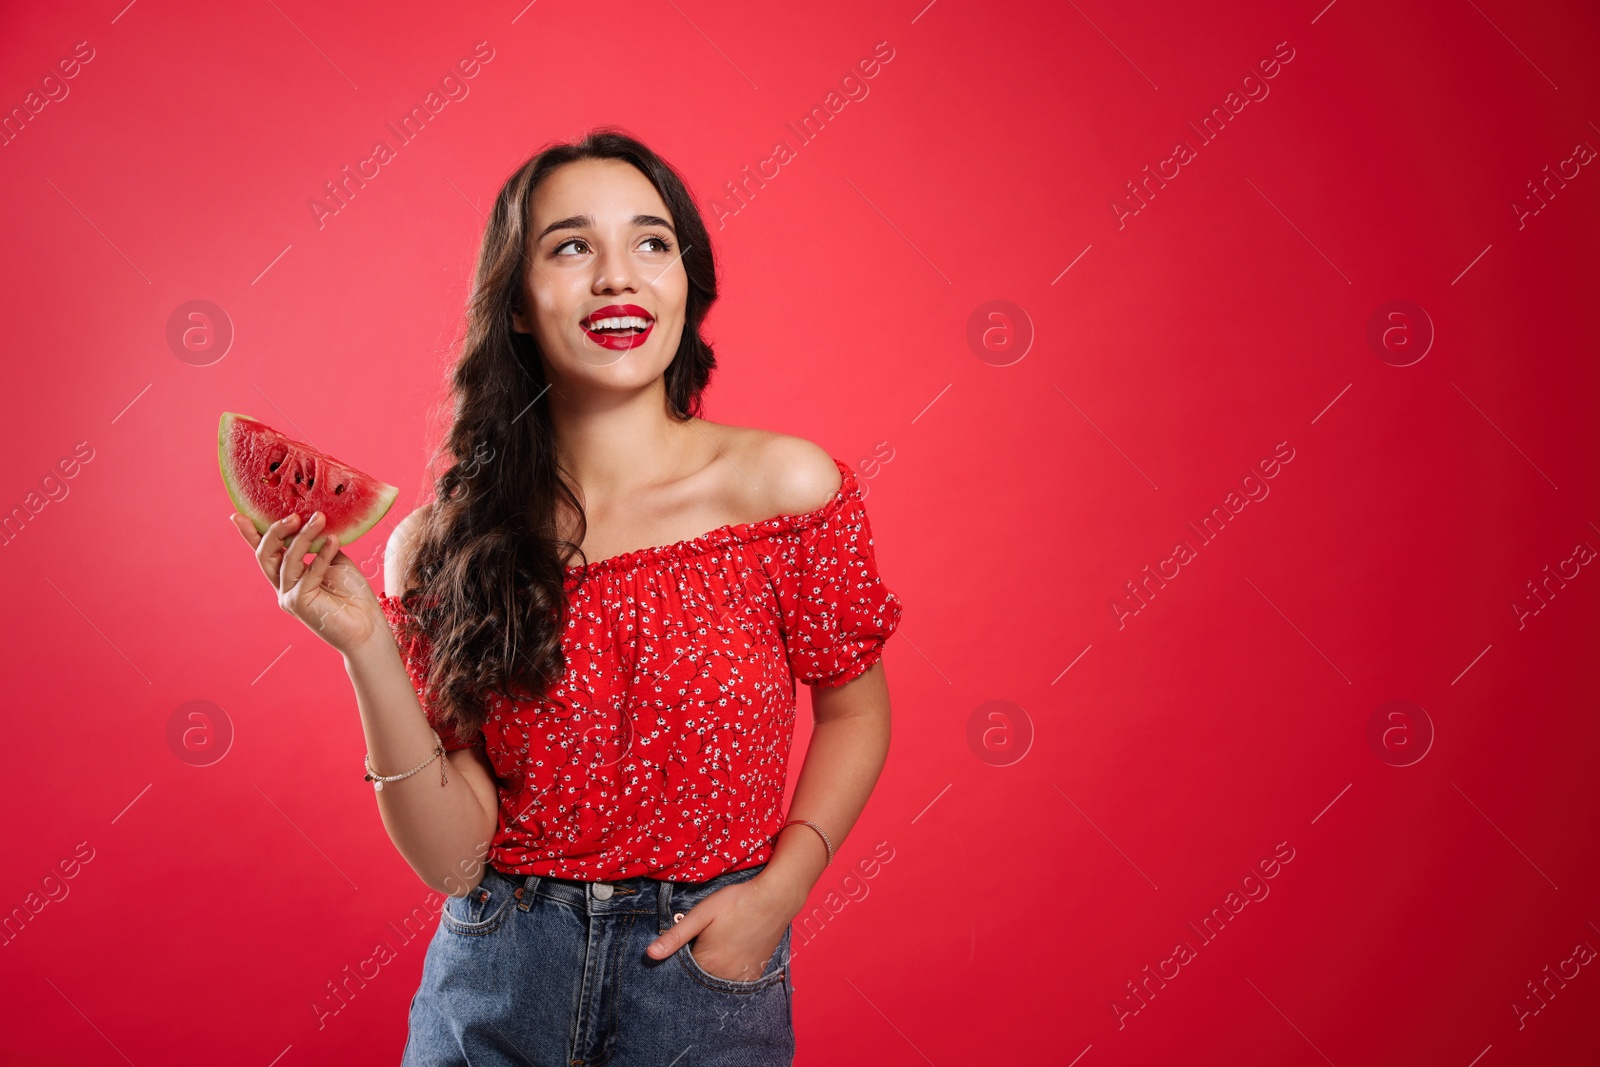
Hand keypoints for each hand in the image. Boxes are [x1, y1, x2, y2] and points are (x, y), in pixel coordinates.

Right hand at [231, 511, 384, 655]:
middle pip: (266, 554)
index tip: (237, 515)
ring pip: (286, 559)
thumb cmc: (352, 595)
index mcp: (289, 575)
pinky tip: (334, 540)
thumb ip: (320, 546)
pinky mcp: (299, 603)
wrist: (367, 625)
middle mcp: (284, 586)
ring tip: (319, 518)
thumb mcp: (335, 561)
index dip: (250, 534)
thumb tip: (314, 520)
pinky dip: (322, 554)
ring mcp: (289, 596)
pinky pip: (308, 572)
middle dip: (275, 531)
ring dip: (303, 536)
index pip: (267, 551)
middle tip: (294, 515)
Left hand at [645, 875, 791, 982]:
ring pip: (717, 982)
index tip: (684, 945)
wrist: (774, 899)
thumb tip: (650, 954)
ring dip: (712, 973)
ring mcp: (741, 977)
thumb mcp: (702, 913)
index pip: (682, 973)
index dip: (678, 960)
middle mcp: (723, 976)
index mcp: (706, 962)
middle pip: (700, 980)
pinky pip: (735, 983)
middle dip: (694, 969)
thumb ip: (676, 936)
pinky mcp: (755, 974)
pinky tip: (730, 957)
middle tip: (703, 943)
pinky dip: (729, 975)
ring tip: (717, 948)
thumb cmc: (736, 902)